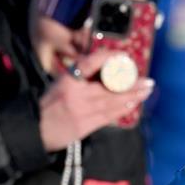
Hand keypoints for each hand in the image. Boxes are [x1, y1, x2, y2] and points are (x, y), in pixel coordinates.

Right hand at [38, 50, 154, 151]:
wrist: (36, 129)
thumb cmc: (49, 104)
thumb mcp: (60, 83)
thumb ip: (80, 76)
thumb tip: (105, 68)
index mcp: (67, 80)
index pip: (90, 63)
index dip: (108, 57)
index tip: (123, 55)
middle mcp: (77, 94)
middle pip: (109, 86)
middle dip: (132, 83)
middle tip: (147, 80)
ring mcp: (83, 111)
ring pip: (114, 102)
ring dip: (133, 96)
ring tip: (147, 90)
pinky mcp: (86, 125)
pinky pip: (110, 115)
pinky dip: (124, 108)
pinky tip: (134, 103)